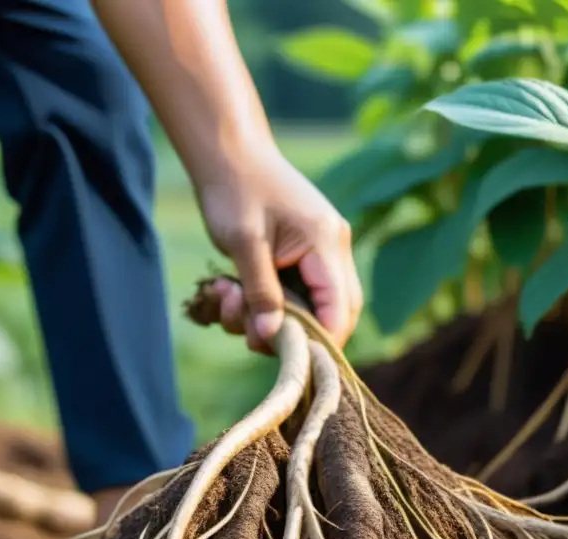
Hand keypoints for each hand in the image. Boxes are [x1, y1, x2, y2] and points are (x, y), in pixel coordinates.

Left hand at [197, 147, 362, 352]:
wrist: (227, 151)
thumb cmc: (234, 188)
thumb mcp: (243, 243)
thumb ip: (260, 292)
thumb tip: (271, 337)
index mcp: (325, 243)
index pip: (340, 310)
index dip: (319, 342)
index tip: (285, 358)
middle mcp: (334, 248)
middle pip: (335, 314)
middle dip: (294, 334)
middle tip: (250, 336)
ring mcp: (322, 251)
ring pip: (313, 307)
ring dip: (269, 317)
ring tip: (226, 300)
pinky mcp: (305, 254)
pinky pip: (297, 293)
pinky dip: (266, 302)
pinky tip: (231, 288)